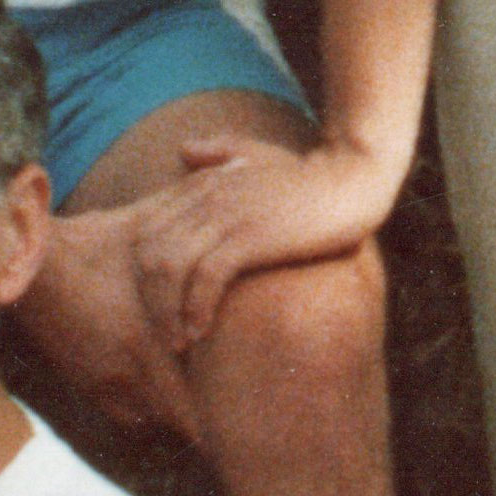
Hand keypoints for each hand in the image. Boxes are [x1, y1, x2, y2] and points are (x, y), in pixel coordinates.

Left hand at [125, 129, 399, 372]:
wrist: (353, 182)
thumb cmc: (309, 178)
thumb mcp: (259, 158)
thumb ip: (220, 152)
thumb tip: (185, 149)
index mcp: (201, 185)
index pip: (144, 234)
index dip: (142, 279)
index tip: (158, 311)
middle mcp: (205, 197)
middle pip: (147, 255)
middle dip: (149, 303)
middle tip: (165, 337)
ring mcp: (226, 215)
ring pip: (168, 268)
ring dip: (166, 313)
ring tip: (180, 345)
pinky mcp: (250, 236)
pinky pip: (205, 277)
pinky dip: (195, 309)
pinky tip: (201, 333)